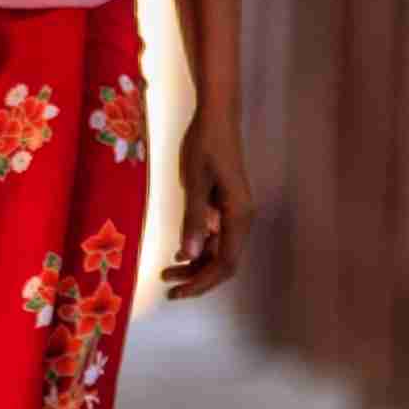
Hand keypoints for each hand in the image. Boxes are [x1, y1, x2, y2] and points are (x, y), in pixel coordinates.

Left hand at [156, 103, 248, 297]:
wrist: (216, 116)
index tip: (177, 292)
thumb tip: (188, 255)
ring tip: (167, 273)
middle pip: (224, 261)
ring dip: (196, 264)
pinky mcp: (226, 204)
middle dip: (197, 278)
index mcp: (238, 215)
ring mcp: (235, 212)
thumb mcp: (194, 182)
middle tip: (167, 286)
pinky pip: (216, 236)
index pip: (225, 263)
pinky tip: (179, 252)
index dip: (202, 282)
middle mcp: (241, 218)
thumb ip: (193, 220)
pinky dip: (199, 247)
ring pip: (220, 250)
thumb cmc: (205, 144)